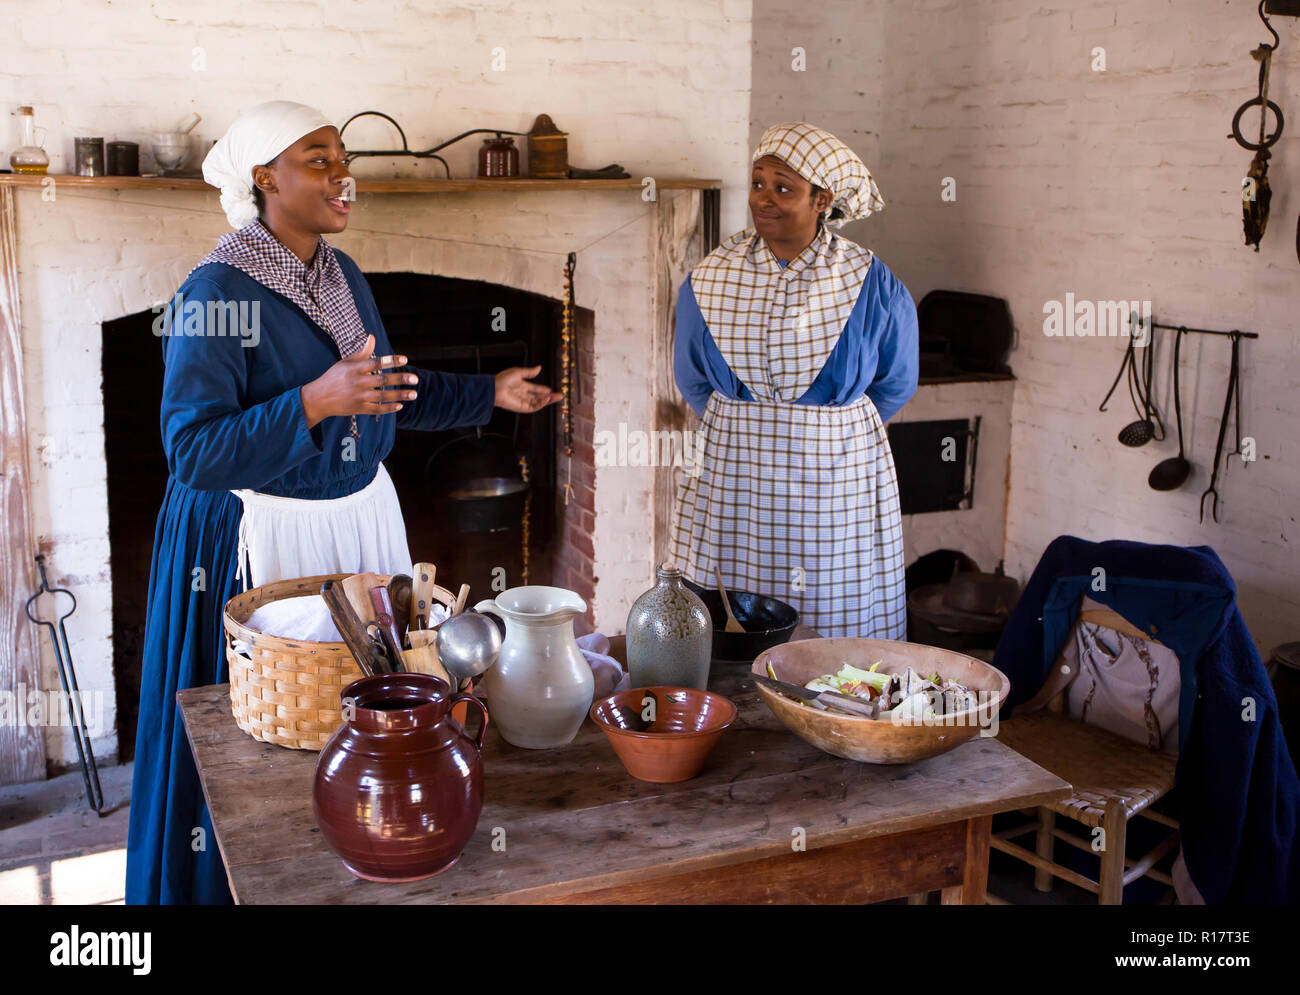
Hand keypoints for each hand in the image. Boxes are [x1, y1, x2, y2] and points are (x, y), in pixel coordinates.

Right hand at [299, 334, 417, 428]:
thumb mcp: (345, 362)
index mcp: (355, 369)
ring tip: (414, 393)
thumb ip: (362, 352)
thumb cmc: (334, 377)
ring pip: (383, 396)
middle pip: (382, 380)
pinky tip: (400, 405)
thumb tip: (372, 337)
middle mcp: (357, 383)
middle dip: (400, 379)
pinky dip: (388, 408)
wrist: (318, 398)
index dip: (391, 361)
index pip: (375, 363)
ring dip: (400, 395)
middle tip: (415, 379)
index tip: (405, 359)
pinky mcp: (358, 409)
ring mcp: (358, 397)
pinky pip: (377, 410)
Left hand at [494, 365, 561, 412]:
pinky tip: (547, 399)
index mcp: (522, 386)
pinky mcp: (522, 407)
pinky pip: (534, 407)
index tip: (550, 389)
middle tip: (559, 396)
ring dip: (547, 400)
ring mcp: (523, 401)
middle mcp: (523, 394)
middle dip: (550, 396)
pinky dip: (541, 404)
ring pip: (538, 402)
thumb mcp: (518, 372)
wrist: (495, 388)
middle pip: (539, 397)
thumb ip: (530, 372)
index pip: (535, 389)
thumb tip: (539, 368)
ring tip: (556, 397)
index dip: (543, 390)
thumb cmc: (502, 379)